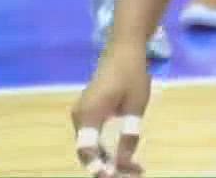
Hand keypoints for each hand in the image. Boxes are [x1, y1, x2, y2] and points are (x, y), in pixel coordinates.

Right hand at [72, 45, 152, 176]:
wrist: (123, 51)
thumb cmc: (131, 75)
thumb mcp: (136, 107)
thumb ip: (129, 135)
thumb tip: (125, 162)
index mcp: (89, 113)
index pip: (86, 149)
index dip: (97, 167)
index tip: (111, 176)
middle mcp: (79, 116)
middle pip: (87, 151)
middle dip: (106, 167)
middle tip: (131, 174)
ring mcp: (81, 115)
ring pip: (90, 147)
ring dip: (108, 160)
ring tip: (132, 169)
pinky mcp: (86, 114)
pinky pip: (92, 138)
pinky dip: (105, 149)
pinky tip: (123, 158)